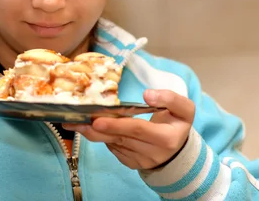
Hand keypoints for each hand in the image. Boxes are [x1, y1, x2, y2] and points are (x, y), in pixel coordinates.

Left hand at [63, 89, 194, 169]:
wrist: (178, 150)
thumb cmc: (177, 123)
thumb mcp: (183, 108)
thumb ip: (169, 98)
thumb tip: (147, 95)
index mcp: (167, 138)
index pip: (138, 130)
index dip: (118, 124)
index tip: (98, 119)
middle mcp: (153, 153)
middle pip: (121, 138)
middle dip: (97, 129)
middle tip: (76, 121)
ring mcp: (141, 161)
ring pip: (114, 145)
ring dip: (94, 134)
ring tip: (75, 122)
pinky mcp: (131, 163)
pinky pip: (114, 149)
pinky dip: (102, 138)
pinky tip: (90, 128)